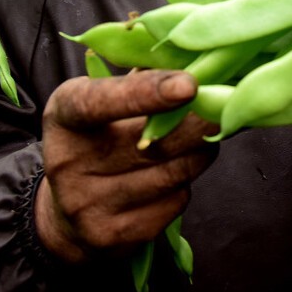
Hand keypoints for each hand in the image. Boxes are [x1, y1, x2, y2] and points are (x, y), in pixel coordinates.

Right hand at [35, 70, 218, 263]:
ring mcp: (89, 204)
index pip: (101, 102)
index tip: (190, 84)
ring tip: (201, 137)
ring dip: (201, 151)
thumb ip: (141, 76)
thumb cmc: (98, 137)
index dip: (146, 93)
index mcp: (65, 115)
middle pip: (156, 142)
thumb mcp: (101, 99)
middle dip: (200, 122)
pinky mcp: (114, 236)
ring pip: (175, 172)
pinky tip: (176, 174)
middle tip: (227, 104)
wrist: (66, 215)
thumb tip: (196, 55)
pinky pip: (175, 201)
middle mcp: (68, 162)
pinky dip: (186, 184)